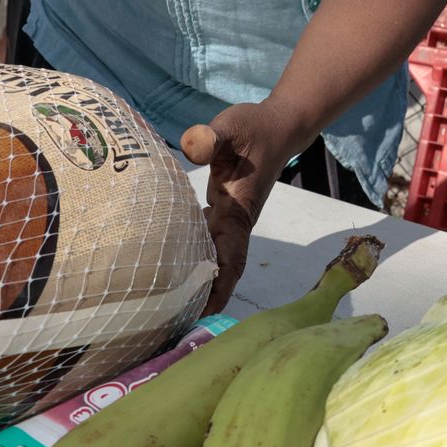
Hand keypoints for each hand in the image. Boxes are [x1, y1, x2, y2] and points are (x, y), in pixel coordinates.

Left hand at [180, 102, 305, 312]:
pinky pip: (206, 240)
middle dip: (203, 295)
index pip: (231, 257)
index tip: (204, 313)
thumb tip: (191, 146)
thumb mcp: (232, 126)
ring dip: (197, 279)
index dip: (220, 286)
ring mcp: (229, 216)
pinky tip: (169, 262)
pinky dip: (192, 255)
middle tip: (172, 321)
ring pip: (214, 256)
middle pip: (221, 268)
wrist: (278, 125)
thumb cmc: (255, 127)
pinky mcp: (222, 208)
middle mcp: (234, 219)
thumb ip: (211, 137)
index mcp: (238, 209)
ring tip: (168, 302)